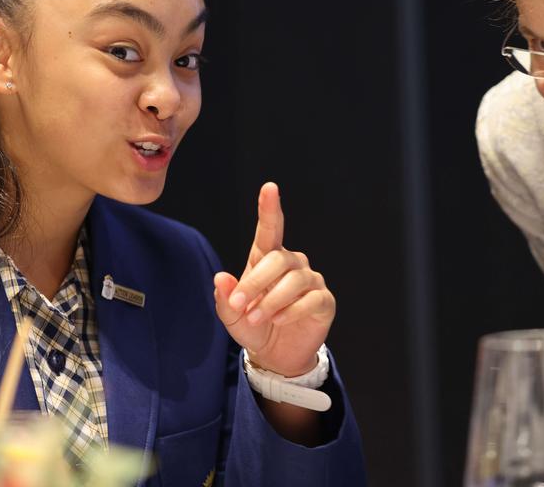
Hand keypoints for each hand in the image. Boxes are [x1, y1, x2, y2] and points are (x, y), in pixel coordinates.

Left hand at [213, 182, 335, 376]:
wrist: (275, 355)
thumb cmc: (253, 325)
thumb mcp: (232, 315)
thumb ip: (225, 297)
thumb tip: (220, 277)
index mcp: (266, 258)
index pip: (270, 229)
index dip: (270, 208)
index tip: (269, 188)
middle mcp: (291, 263)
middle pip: (277, 259)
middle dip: (255, 282)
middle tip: (240, 305)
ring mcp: (310, 280)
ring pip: (293, 280)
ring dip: (271, 301)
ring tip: (258, 317)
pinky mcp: (323, 300)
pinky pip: (310, 299)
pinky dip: (291, 310)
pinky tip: (279, 320)